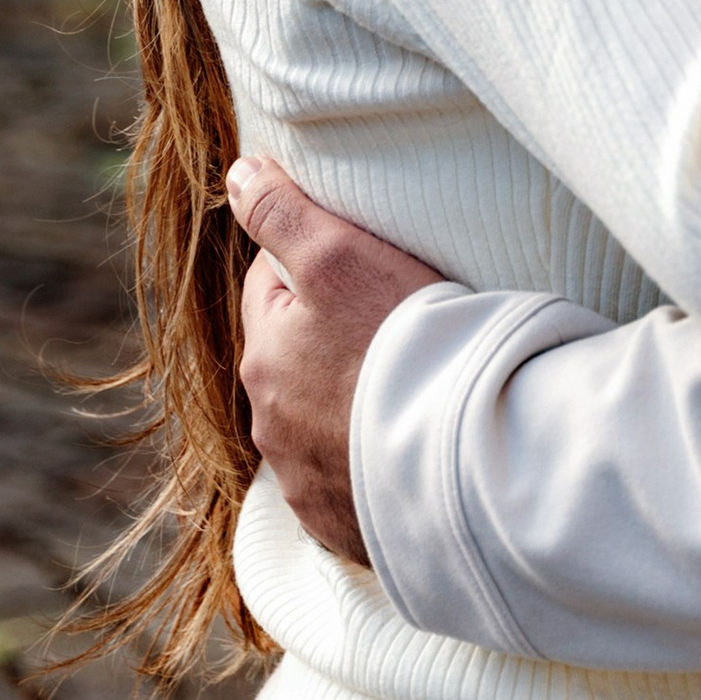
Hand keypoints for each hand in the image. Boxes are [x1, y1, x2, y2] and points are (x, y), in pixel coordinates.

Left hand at [226, 157, 446, 566]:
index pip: (270, 287)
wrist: (464, 460)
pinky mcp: (345, 526)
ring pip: (317, 422)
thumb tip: (236, 174)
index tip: (364, 267)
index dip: (314, 265)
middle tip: (395, 326)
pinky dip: (369, 463)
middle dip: (328, 339)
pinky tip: (408, 448)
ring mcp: (306, 482)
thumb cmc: (405, 346)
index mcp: (264, 356)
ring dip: (347, 404)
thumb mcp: (340, 257)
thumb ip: (283, 212)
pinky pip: (348, 483)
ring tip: (408, 389)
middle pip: (293, 358)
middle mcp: (271, 426)